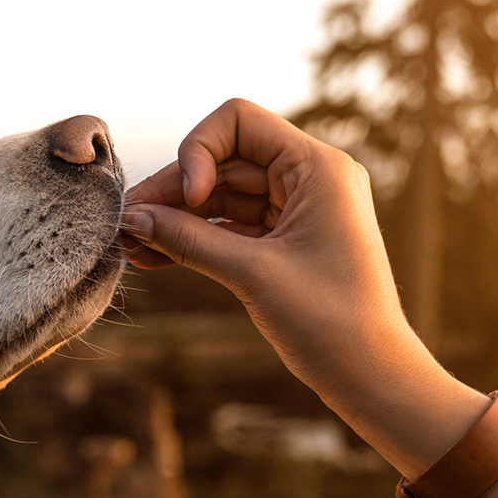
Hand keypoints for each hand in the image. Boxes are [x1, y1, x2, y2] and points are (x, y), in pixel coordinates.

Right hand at [122, 99, 486, 475]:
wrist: (371, 376)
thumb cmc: (329, 321)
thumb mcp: (252, 274)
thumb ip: (188, 239)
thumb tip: (132, 218)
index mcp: (318, 167)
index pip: (239, 121)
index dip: (199, 150)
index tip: (188, 198)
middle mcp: (310, 177)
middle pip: (224, 161)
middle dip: (174, 191)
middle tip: (125, 223)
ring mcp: (298, 209)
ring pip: (223, 196)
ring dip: (178, 217)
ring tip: (130, 245)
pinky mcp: (287, 241)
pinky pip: (232, 226)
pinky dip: (196, 238)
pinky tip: (153, 256)